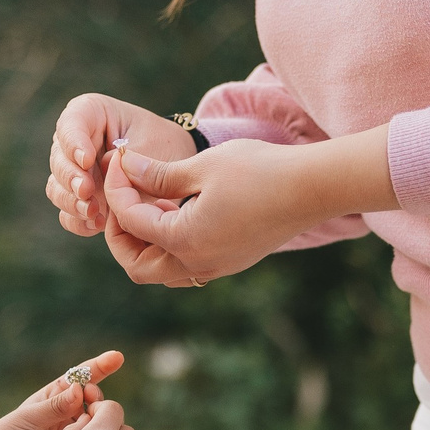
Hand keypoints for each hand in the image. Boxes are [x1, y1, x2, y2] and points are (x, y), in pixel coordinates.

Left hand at [0, 351, 124, 429]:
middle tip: (92, 400)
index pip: (78, 379)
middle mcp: (64, 415)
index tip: (116, 358)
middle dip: (97, 395)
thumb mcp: (28, 419)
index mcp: (51, 398)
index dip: (99, 367)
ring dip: (101, 416)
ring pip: (97, 421)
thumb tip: (79, 391)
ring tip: (95, 419)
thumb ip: (54, 407)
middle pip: (92, 399)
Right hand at [46, 93, 194, 236]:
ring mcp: (75, 173)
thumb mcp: (154, 144)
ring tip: (93, 212)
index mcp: (91, 114)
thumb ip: (128, 157)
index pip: (71, 123)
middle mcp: (76, 143)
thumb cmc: (165, 147)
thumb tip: (101, 168)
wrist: (177, 172)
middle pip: (59, 158)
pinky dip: (77, 221)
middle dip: (70, 177)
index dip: (74, 142)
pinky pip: (67, 213)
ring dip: (71, 202)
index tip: (86, 160)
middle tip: (86, 191)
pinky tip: (95, 224)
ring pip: (57, 187)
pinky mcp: (79, 200)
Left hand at [104, 130, 394, 286]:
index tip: (119, 159)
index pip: (129, 222)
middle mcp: (197, 264)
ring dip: (144, 242)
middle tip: (122, 193)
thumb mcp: (201, 167)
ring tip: (148, 200)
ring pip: (160, 270)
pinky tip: (175, 210)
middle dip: (119, 231)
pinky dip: (168, 244)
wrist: (313, 188)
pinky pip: (184, 265)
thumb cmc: (259, 171)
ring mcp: (215, 267)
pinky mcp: (229, 262)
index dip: (116, 188)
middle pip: (136, 265)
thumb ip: (157, 173)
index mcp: (184, 241)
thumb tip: (125, 166)